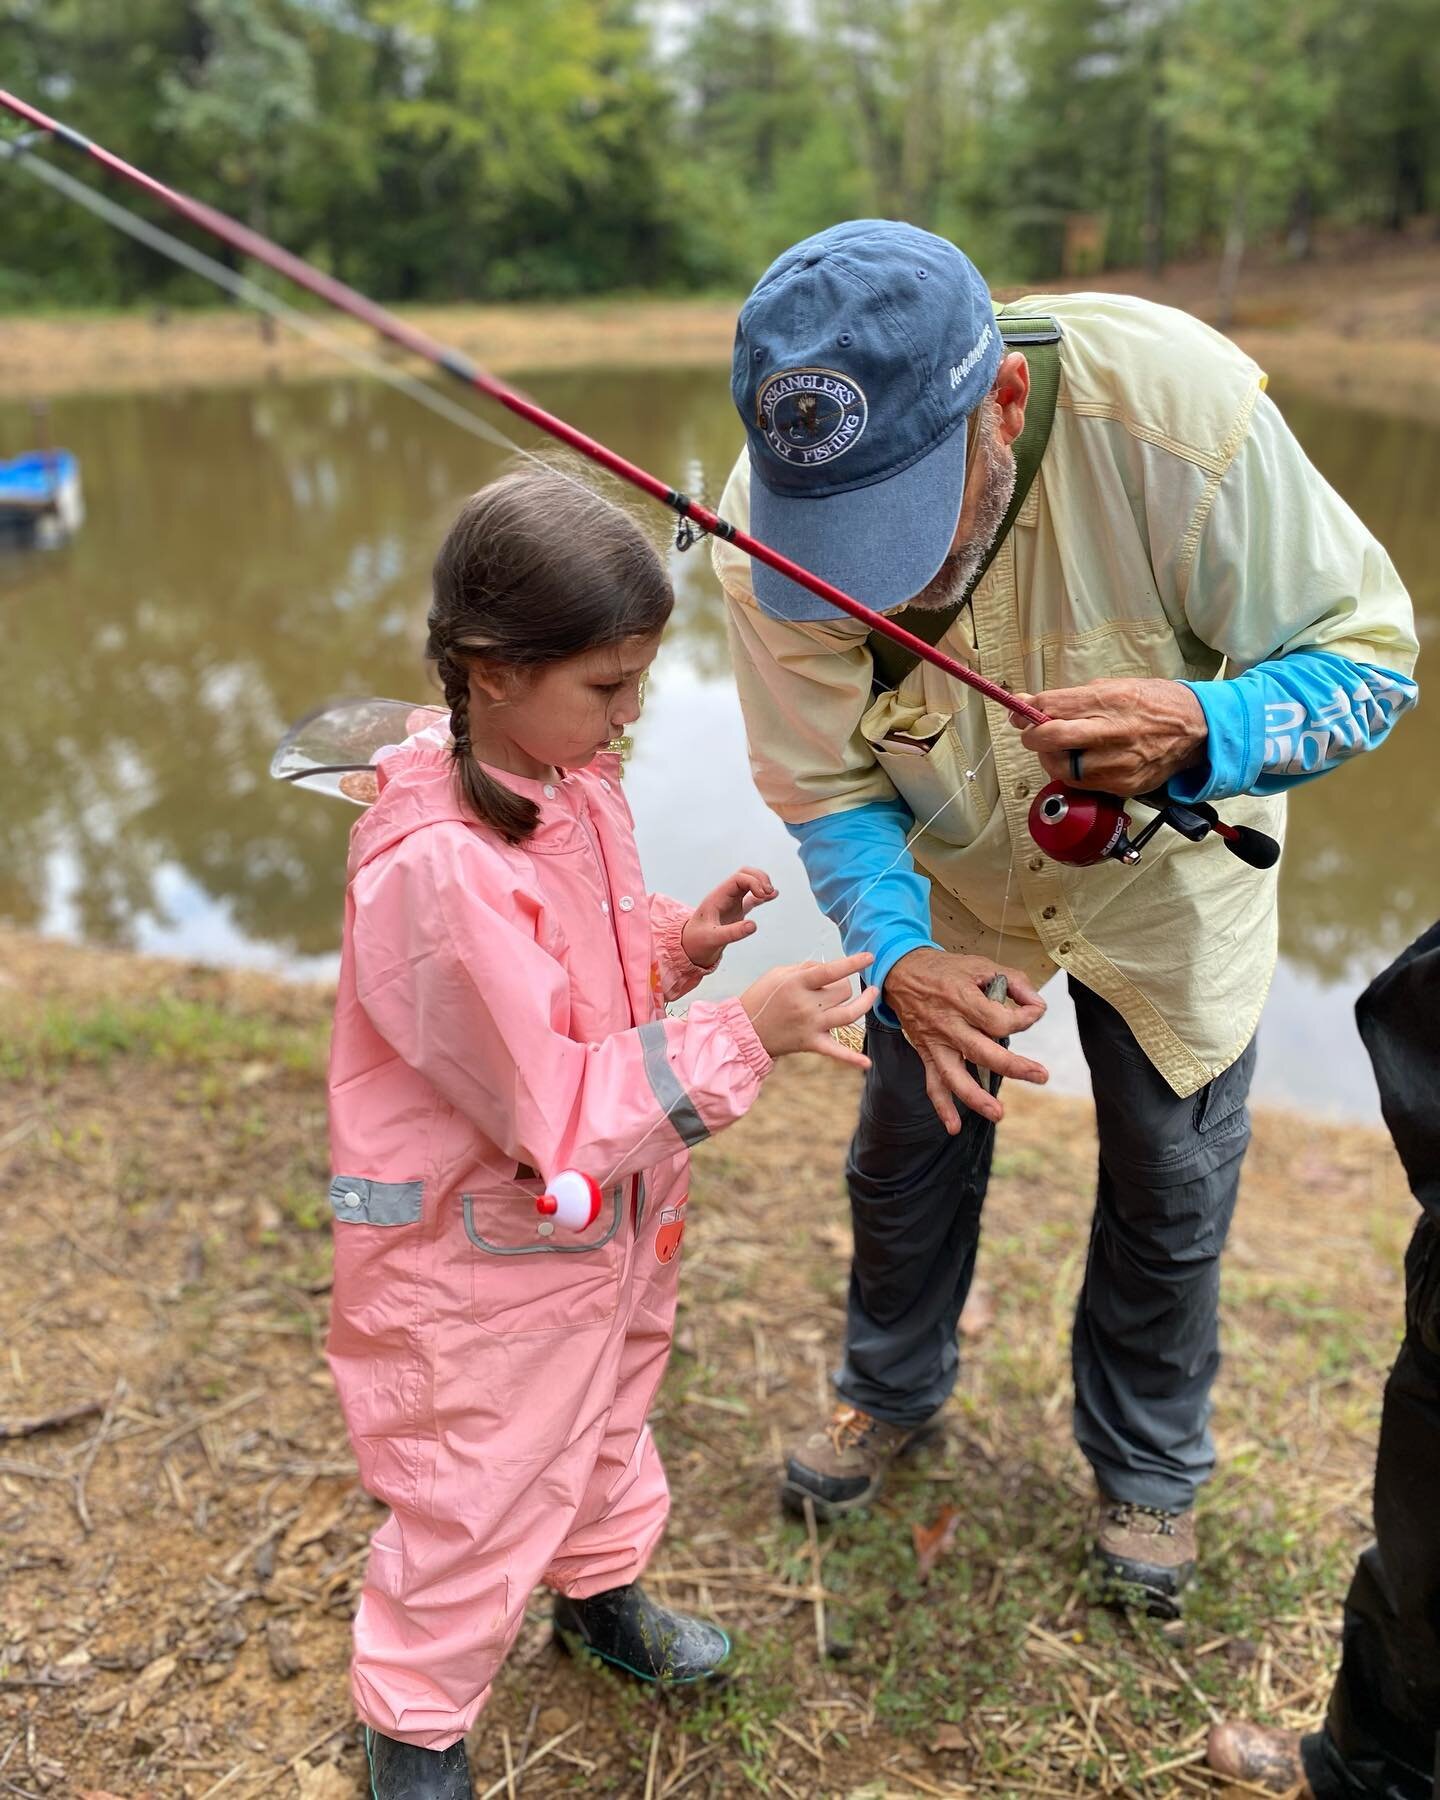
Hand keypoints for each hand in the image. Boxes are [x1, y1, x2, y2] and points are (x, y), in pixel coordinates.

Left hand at [681, 867, 777, 968]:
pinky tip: (774, 895)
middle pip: (744, 874)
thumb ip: (733, 933)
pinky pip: (752, 898)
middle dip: (759, 878)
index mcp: (717, 897)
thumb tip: (753, 925)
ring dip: (762, 884)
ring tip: (771, 893)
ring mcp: (731, 902)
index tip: (762, 895)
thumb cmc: (697, 942)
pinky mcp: (737, 911)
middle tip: (768, 892)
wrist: (690, 948)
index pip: (738, 878)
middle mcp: (725, 896)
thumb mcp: (713, 938)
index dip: (753, 882)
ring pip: (749, 882)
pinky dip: (763, 895)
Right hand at [740, 951, 877, 1068]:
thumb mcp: (777, 974)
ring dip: (864, 1003)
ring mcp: (811, 1026)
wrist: (745, 1030)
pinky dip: (852, 1059)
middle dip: (843, 984)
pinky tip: (867, 1063)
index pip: (831, 970)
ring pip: (849, 1014)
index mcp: (797, 984)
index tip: (869, 957)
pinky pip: (836, 1052)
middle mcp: (807, 1005)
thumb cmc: (761, 997)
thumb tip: (829, 968)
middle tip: (833, 985)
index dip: (853, 963)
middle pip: (843, 991)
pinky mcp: (811, 1043)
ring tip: (872, 993)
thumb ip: (805, 968)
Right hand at [884, 947, 1047, 1129]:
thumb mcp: (981, 964)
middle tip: (1040, 1076)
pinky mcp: (928, 1053)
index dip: (1024, 1019)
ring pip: (955, 1075)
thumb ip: (1014, 983)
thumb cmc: (945, 969)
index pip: (1000, 1020)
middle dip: (1014, 1066)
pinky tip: (953, 1127)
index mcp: (962, 999)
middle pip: (983, 1052)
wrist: (901, 973)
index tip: (1034, 1013)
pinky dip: (941, 1106)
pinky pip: (933, 1083)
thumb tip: (1037, 1005)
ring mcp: (936, 1042)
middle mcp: (949, 1024)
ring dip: (976, 1097)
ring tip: (998, 1113)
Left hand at [1008, 678, 1206, 795]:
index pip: (1053, 705)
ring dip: (1052, 759)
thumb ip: (1074, 697)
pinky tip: (1081, 762)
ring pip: (1063, 767)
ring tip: (1059, 750)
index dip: (1028, 710)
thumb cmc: (1156, 704)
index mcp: (1109, 700)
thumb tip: (1033, 703)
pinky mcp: (1124, 784)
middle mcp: (1112, 731)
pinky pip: (1083, 783)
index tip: (1020, 712)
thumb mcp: (1116, 686)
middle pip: (1052, 737)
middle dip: (1033, 737)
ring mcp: (1119, 762)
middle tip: (1033, 735)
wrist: (1198, 729)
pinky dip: (1074, 773)